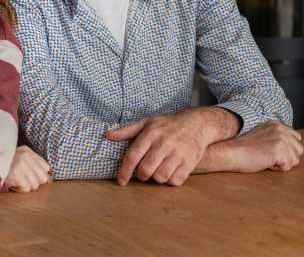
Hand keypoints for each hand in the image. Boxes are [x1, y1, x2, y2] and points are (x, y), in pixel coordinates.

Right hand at [4, 145, 51, 192]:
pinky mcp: (15, 174)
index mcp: (26, 151)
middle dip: (34, 182)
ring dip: (26, 186)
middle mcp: (25, 156)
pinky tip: (14, 184)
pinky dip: (20, 189)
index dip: (40, 175)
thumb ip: (34, 164)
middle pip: (43, 178)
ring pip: (35, 184)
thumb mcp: (18, 157)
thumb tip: (49, 179)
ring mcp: (20, 165)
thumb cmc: (3, 163)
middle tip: (23, 180)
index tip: (31, 176)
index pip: (46, 167)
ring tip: (17, 181)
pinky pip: (26, 188)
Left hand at [105, 107, 235, 186]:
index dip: (124, 171)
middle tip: (143, 173)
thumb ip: (127, 131)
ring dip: (156, 178)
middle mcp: (164, 143)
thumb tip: (108, 135)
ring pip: (160, 177)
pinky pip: (175, 181)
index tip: (121, 181)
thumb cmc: (167, 125)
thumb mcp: (146, 123)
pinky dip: (170, 180)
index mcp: (151, 133)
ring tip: (157, 170)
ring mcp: (178, 153)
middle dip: (141, 176)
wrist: (196, 124)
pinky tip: (170, 171)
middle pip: (146, 170)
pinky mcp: (189, 162)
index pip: (133, 156)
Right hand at [208, 120, 302, 172]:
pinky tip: (264, 162)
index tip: (269, 151)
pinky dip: (277, 169)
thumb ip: (275, 138)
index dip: (286, 150)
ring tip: (265, 159)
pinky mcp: (278, 150)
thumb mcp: (261, 137)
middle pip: (298, 150)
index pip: (296, 139)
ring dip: (282, 164)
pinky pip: (288, 166)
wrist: (229, 151)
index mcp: (276, 124)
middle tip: (267, 156)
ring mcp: (280, 139)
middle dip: (287, 157)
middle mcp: (281, 129)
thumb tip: (289, 150)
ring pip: (295, 159)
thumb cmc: (241, 149)